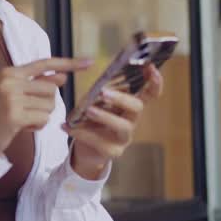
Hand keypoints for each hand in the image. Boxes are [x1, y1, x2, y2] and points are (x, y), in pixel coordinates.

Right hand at [0, 57, 91, 154]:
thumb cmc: (1, 113)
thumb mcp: (18, 94)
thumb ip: (39, 84)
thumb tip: (63, 76)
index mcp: (10, 72)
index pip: (44, 63)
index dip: (68, 63)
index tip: (89, 62)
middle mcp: (9, 81)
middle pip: (51, 88)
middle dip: (47, 103)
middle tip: (29, 111)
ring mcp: (11, 98)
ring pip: (50, 104)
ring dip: (43, 115)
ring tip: (25, 119)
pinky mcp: (14, 115)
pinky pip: (44, 118)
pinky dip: (39, 125)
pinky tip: (24, 127)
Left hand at [65, 64, 163, 178]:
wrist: (84, 149)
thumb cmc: (92, 121)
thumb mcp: (94, 103)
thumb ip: (98, 94)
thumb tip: (97, 88)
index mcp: (129, 106)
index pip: (149, 94)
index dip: (154, 82)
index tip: (151, 68)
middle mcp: (131, 120)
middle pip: (137, 107)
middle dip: (122, 98)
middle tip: (104, 93)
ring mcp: (124, 137)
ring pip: (122, 126)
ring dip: (105, 116)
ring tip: (88, 110)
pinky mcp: (113, 151)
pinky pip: (100, 142)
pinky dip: (82, 133)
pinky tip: (67, 127)